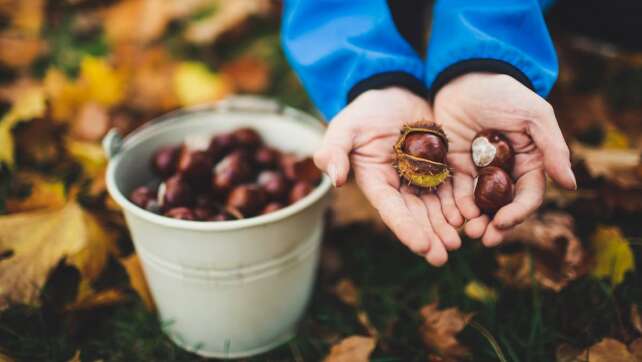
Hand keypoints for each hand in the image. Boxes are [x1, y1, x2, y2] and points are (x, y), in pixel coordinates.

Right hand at [314, 87, 462, 265]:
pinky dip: (461, 203)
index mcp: (376, 182)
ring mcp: (421, 178)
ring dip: (446, 226)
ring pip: (436, 207)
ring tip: (460, 242)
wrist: (393, 92)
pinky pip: (453, 188)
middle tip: (444, 255)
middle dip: (429, 236)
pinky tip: (472, 216)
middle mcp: (400, 187)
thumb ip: (334, 150)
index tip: (422, 246)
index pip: (391, 210)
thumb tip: (335, 179)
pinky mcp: (440, 167)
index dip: (406, 228)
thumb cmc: (364, 112)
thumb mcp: (345, 127)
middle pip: (416, 216)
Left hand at [433, 73, 575, 245]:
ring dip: (474, 221)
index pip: (528, 196)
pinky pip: (455, 191)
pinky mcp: (455, 167)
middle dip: (495, 225)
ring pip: (479, 205)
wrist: (464, 77)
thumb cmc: (504, 93)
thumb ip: (553, 148)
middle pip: (502, 207)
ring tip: (466, 233)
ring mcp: (479, 171)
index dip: (518, 213)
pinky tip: (451, 217)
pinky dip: (455, 206)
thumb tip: (570, 185)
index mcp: (529, 162)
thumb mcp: (533, 116)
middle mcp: (505, 172)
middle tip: (483, 239)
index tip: (503, 222)